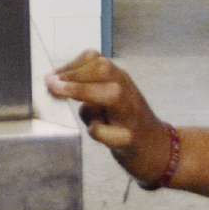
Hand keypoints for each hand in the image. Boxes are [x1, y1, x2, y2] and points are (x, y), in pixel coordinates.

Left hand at [45, 49, 169, 184]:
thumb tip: (53, 84)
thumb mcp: (106, 100)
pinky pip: (113, 132)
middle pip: (103, 69)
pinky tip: (94, 131)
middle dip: (73, 75)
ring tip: (59, 93)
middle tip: (50, 85)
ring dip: (82, 91)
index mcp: (120, 79)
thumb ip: (86, 89)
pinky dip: (98, 130)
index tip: (50, 77)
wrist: (159, 149)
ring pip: (111, 94)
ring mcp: (132, 115)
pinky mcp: (132, 139)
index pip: (95, 60)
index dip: (70, 66)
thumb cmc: (125, 122)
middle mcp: (127, 91)